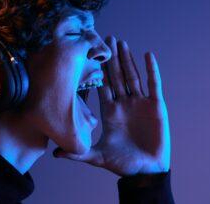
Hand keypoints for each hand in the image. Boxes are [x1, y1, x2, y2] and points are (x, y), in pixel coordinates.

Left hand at [53, 36, 170, 176]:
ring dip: (127, 59)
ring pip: (132, 76)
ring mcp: (139, 103)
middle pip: (117, 76)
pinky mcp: (155, 106)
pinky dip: (151, 70)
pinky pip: (153, 84)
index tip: (91, 54)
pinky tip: (147, 55)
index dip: (98, 70)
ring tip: (121, 42)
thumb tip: (54, 154)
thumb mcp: (96, 156)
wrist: (145, 171)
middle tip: (105, 38)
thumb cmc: (122, 163)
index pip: (103, 85)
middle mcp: (123, 103)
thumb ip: (76, 153)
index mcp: (110, 111)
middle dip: (111, 58)